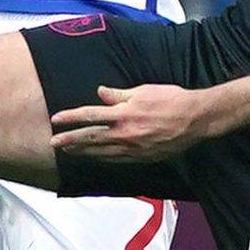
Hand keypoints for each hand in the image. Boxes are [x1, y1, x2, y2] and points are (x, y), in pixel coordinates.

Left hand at [51, 84, 213, 161]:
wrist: (195, 119)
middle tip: (53, 144)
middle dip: (70, 141)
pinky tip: (95, 157)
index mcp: (124, 114)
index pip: (90, 116)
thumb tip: (100, 93)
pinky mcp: (143, 157)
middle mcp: (126, 134)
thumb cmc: (171, 100)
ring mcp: (134, 148)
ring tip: (69, 151)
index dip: (71, 118)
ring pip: (102, 152)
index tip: (56, 120)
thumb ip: (119, 94)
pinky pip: (117, 160)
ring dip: (84, 152)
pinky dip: (103, 158)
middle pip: (91, 138)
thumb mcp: (143, 90)